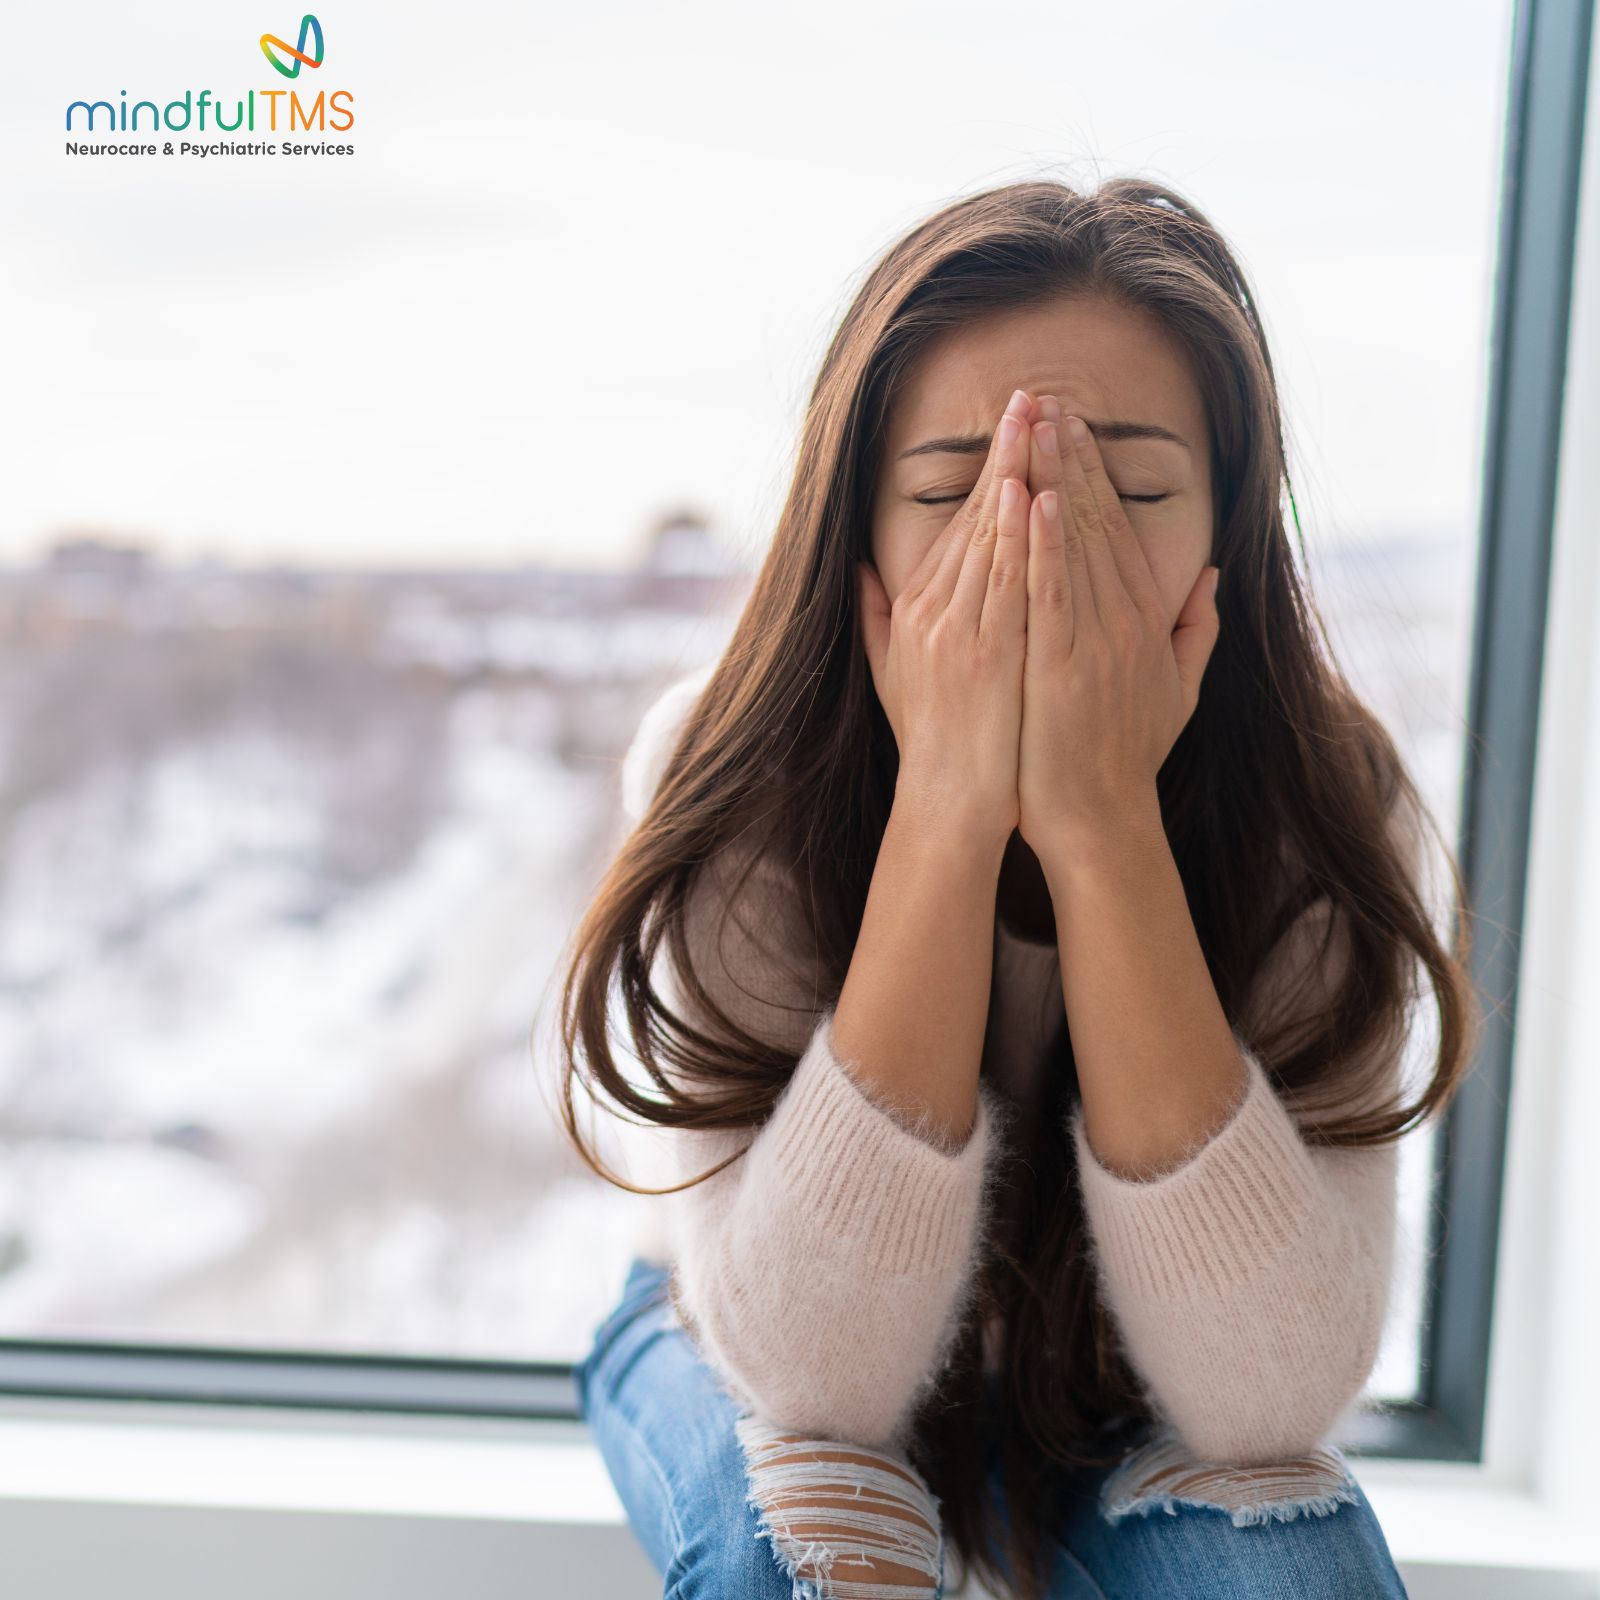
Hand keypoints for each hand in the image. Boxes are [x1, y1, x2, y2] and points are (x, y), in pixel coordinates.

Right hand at [858, 388, 1034, 851]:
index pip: (959, 527)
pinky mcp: (986, 654)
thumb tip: (863, 573)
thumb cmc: (934, 744)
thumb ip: (877, 619)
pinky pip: (1007, 582)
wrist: (951, 805)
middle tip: (1027, 396)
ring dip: (1016, 474)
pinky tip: (1032, 491)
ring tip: (1038, 420)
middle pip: (975, 516)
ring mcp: (959, 631)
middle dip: (1003, 453)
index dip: (987, 472)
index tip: (1011, 428)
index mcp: (918, 610)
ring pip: (991, 536)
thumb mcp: (893, 676)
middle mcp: (933, 612)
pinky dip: (1019, 534)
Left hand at [1017, 393, 1219, 858]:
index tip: (1075, 429)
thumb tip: (1212, 578)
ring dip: (1057, 481)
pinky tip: (1037, 498)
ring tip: (1039, 425)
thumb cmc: (1125, 758)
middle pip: (1096, 523)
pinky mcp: (1065, 665)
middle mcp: (1123, 620)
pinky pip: (1053, 592)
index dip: (1096, 475)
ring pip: (1074, 545)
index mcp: (1143, 620)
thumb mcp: (1176, 691)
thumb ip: (1195, 631)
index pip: (1117, 531)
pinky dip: (1046, 544)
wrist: (1099, 817)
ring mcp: (1095, 641)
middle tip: (1049, 400)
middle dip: (1073, 457)